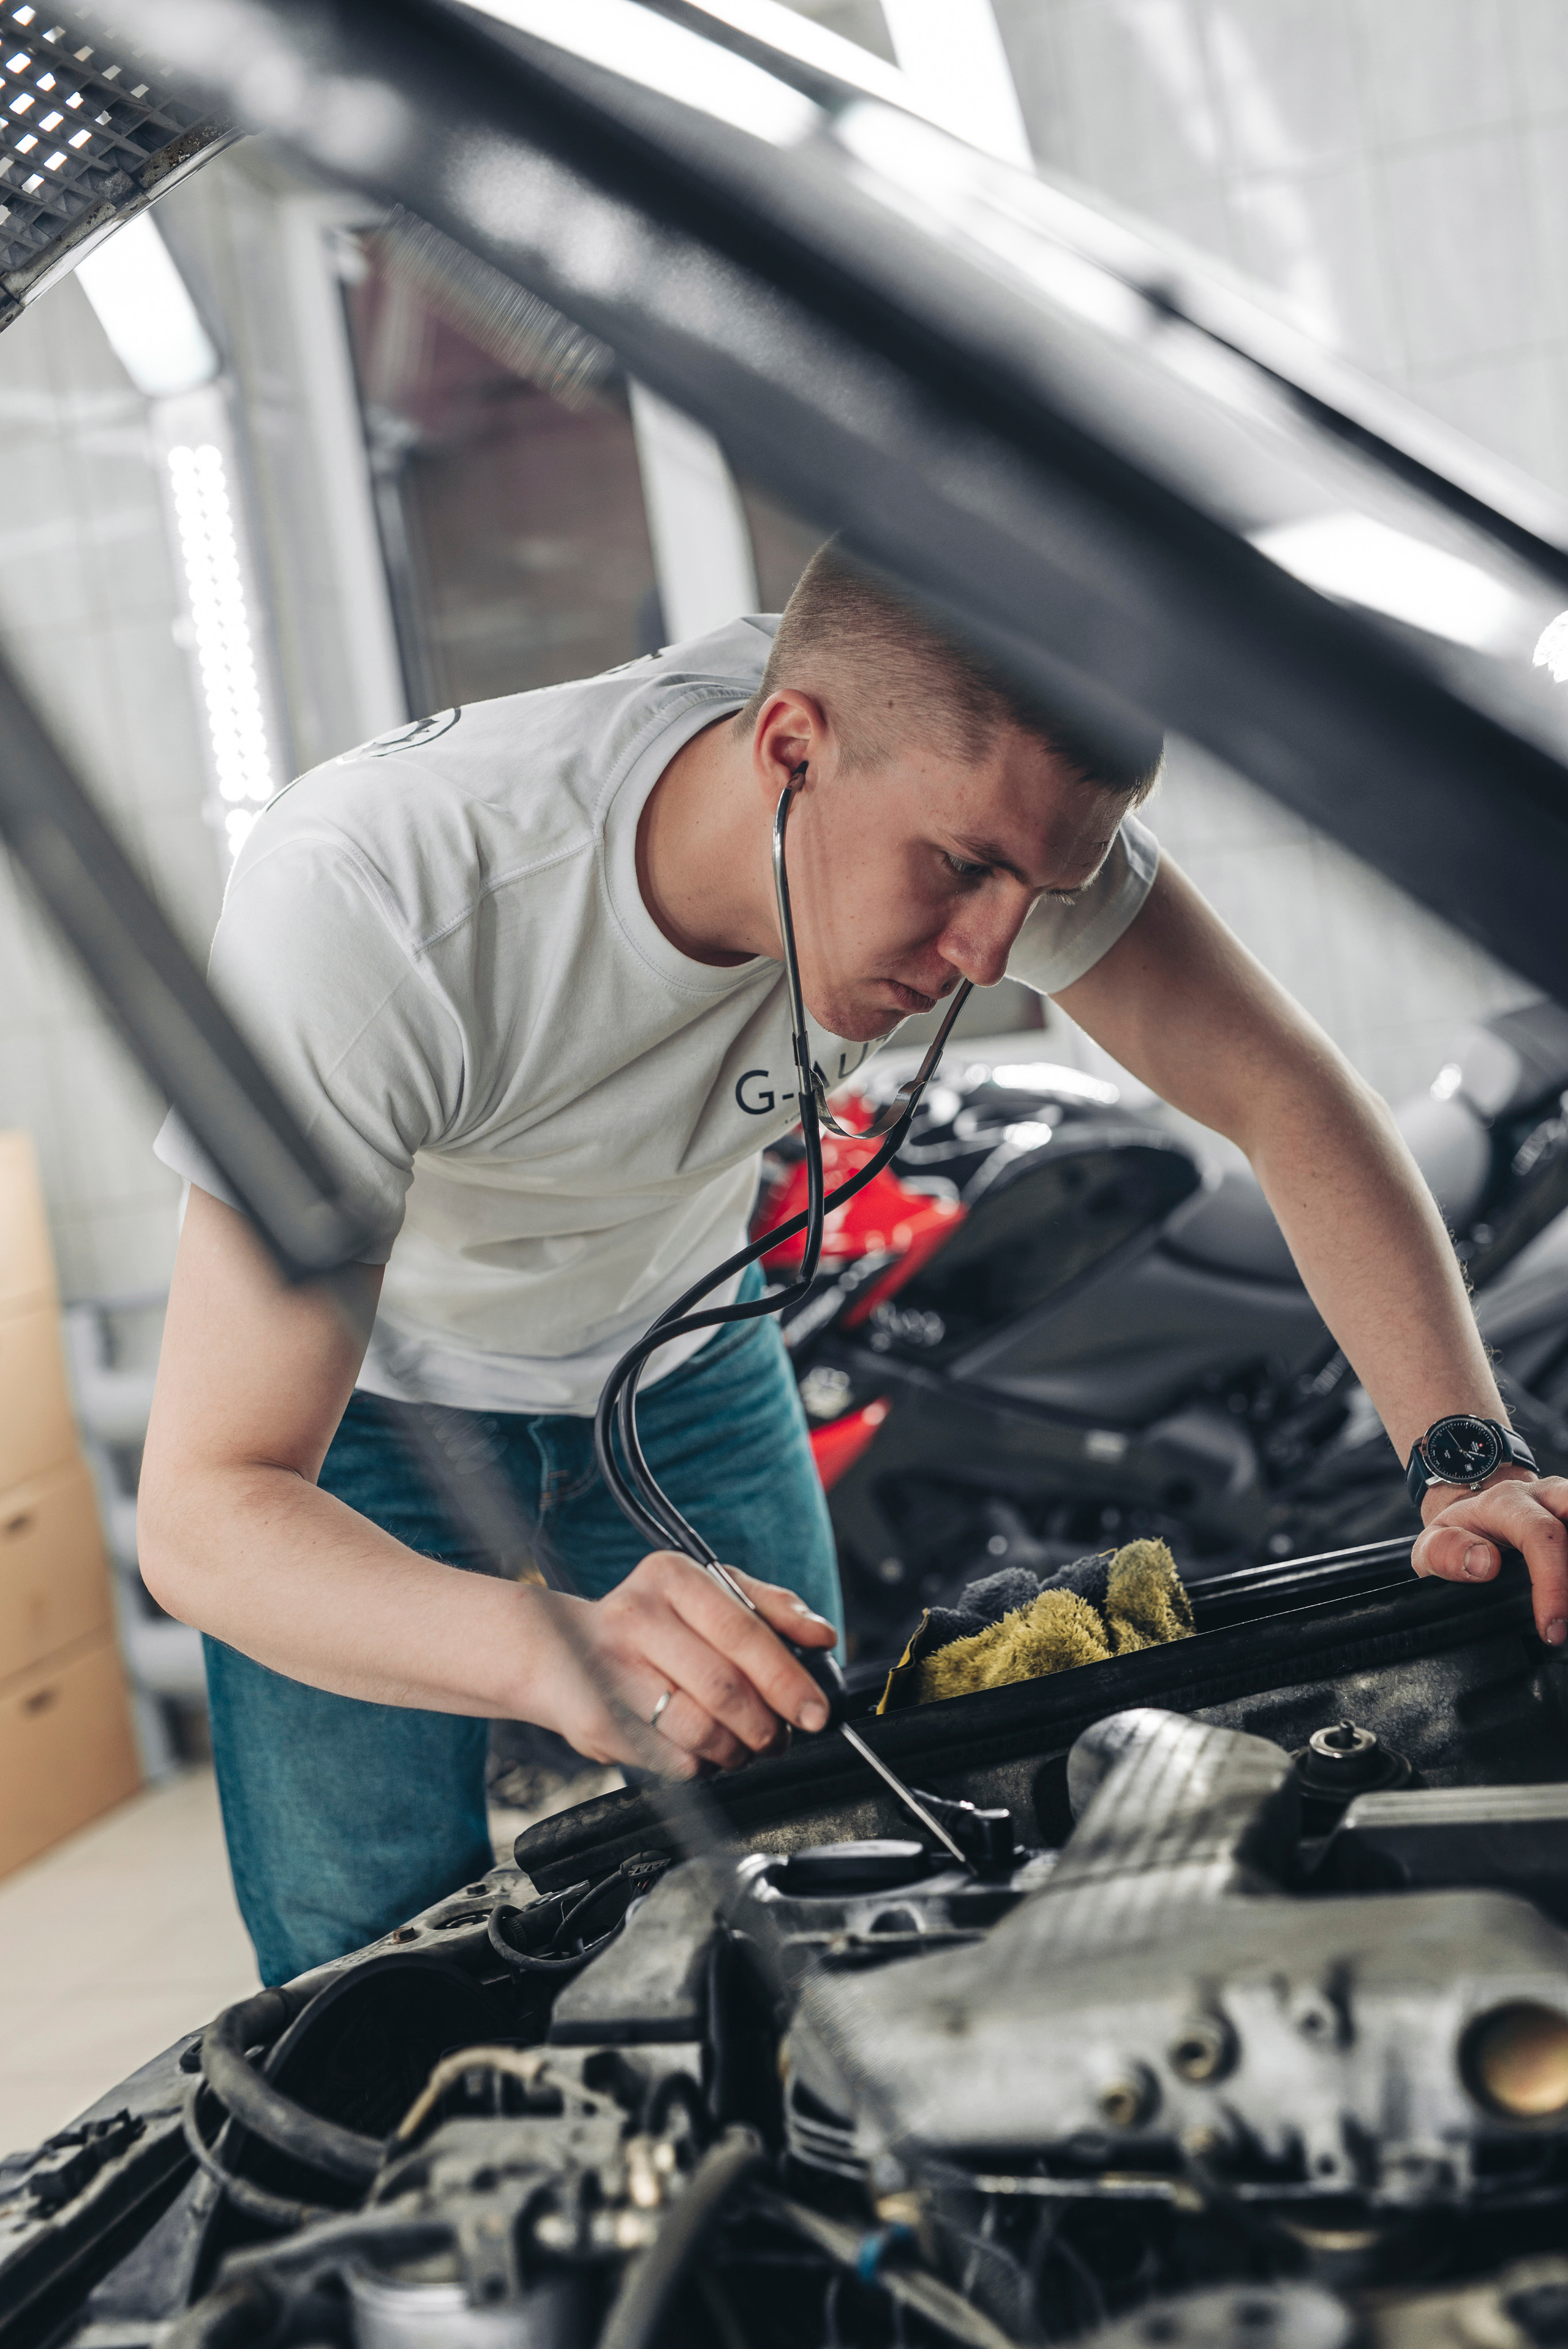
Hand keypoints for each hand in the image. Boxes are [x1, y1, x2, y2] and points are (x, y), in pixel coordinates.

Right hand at [524, 1551, 838, 1778]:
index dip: (786, 1678)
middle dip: (765, 1724)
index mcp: (672, 1576)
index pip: (743, 1631)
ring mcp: (610, 1668)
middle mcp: (636, 1615)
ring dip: (736, 1751)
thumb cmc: (652, 1624)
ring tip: (743, 1748)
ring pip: (698, 1729)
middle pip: (723, 1686)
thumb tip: (822, 1637)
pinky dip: (701, 1765)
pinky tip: (702, 1751)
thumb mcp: (709, 1594)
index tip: (816, 1711)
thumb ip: (770, 1609)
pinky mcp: (597, 1719)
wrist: (558, 1650)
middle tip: (780, 1738)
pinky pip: (671, 1759)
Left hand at [1412, 1467, 1567, 1644]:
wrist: (1472, 1517)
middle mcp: (1544, 1495)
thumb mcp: (1431, 1545)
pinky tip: (1567, 1601)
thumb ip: (1445, 1553)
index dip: (1553, 1583)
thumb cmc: (1456, 1535)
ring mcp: (1566, 1504)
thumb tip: (1484, 1564)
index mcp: (1505, 1502)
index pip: (1541, 1535)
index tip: (1552, 1628)